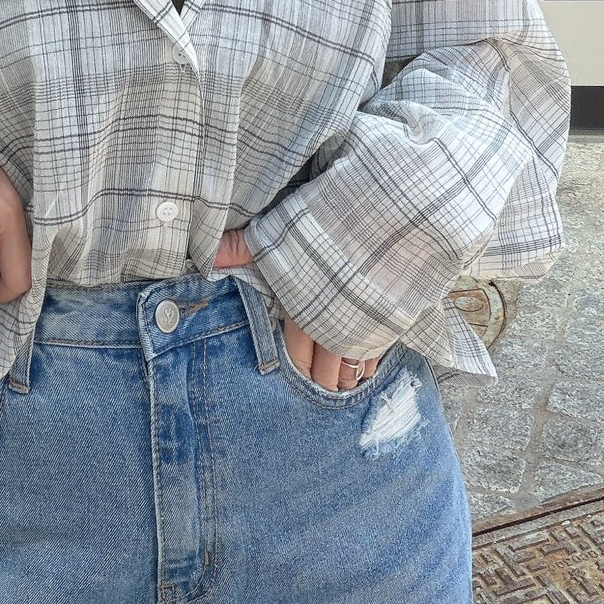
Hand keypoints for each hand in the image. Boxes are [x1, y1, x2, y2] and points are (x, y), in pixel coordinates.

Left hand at [214, 226, 381, 390]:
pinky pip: (379, 354)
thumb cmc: (331, 220)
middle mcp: (335, 326)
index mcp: (303, 309)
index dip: (298, 368)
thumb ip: (244, 249)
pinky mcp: (394, 321)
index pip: (298, 354)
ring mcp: (368, 327)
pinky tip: (368, 368)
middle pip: (327, 370)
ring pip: (353, 367)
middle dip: (321, 381)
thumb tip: (209, 258)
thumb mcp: (281, 230)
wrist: (391, 215)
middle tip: (319, 388)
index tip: (299, 377)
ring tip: (342, 386)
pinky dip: (371, 363)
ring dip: (346, 377)